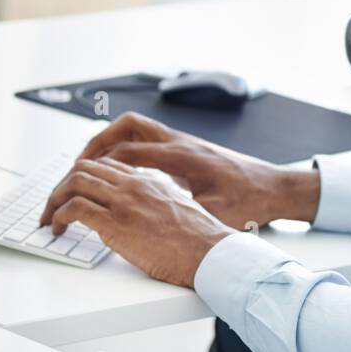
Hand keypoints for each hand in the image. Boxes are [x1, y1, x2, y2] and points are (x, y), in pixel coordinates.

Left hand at [37, 157, 234, 285]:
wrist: (210, 253)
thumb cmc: (200, 240)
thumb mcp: (179, 210)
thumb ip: (157, 204)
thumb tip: (145, 215)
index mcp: (148, 181)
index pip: (106, 165)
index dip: (85, 175)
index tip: (74, 190)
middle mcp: (133, 185)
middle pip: (85, 168)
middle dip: (63, 184)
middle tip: (54, 203)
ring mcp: (123, 201)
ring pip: (74, 182)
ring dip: (54, 199)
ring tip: (49, 216)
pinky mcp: (115, 223)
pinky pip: (74, 208)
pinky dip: (58, 215)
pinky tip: (58, 227)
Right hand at [75, 112, 320, 229]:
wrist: (274, 187)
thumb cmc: (250, 200)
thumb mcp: (215, 214)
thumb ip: (182, 215)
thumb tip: (150, 225)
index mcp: (183, 157)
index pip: (129, 150)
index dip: (99, 164)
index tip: (78, 180)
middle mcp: (180, 142)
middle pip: (127, 126)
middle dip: (97, 143)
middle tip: (76, 165)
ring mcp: (183, 142)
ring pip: (136, 128)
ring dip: (110, 141)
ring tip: (90, 165)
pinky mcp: (186, 148)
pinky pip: (147, 138)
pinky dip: (127, 147)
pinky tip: (120, 169)